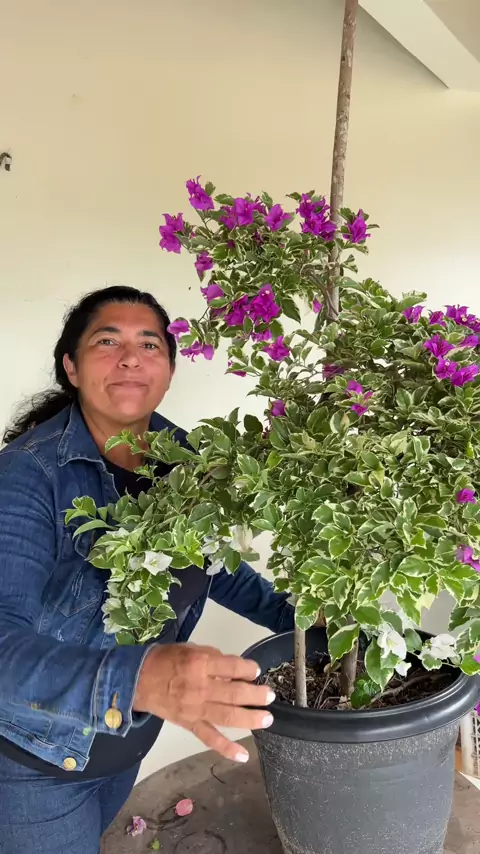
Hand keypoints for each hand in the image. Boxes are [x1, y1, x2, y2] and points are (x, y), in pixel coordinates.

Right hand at [134, 643, 274, 762]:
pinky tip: (243, 755)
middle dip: (256, 695)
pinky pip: (210, 738)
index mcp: (200, 664)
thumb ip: (214, 658)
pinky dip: (227, 749)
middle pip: (235, 693)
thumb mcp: (191, 649)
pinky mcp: (190, 724)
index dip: (248, 669)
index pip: (233, 667)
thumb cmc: (166, 660)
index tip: (255, 671)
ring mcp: (196, 709)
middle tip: (270, 695)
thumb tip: (235, 670)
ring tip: (267, 718)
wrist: (138, 680)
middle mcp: (200, 687)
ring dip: (251, 718)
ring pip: (228, 716)